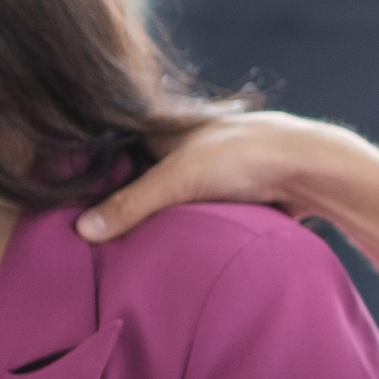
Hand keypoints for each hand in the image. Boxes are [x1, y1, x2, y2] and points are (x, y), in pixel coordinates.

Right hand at [73, 110, 378, 289]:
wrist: (309, 168)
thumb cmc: (242, 157)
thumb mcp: (177, 180)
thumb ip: (130, 205)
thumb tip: (83, 230)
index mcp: (164, 130)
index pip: (115, 149)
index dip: (95, 173)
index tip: (69, 201)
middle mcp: (184, 145)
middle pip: (141, 175)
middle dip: (124, 198)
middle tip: (93, 231)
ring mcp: (210, 169)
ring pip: (171, 195)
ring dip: (158, 215)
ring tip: (123, 245)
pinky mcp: (232, 192)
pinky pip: (197, 213)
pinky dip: (185, 226)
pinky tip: (168, 248)